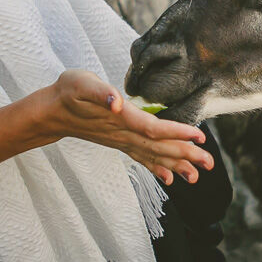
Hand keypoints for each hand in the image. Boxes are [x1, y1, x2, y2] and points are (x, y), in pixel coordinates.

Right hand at [44, 70, 212, 186]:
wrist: (52, 111)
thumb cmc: (68, 91)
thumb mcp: (82, 83)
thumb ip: (100, 93)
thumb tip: (116, 102)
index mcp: (120, 119)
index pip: (153, 128)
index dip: (176, 132)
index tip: (199, 136)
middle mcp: (123, 134)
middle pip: (158, 147)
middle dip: (185, 154)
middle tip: (210, 163)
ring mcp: (121, 141)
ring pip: (152, 156)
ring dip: (176, 165)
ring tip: (197, 175)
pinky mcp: (119, 143)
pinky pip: (142, 158)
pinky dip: (158, 168)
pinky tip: (171, 178)